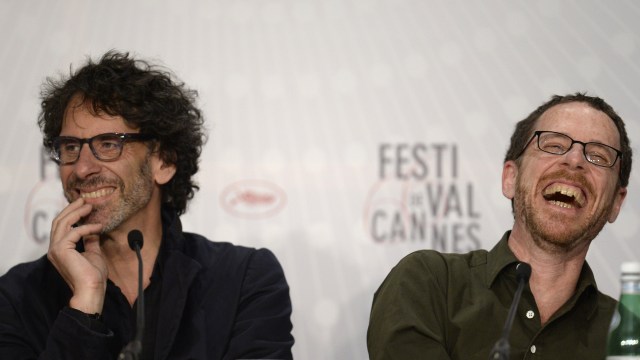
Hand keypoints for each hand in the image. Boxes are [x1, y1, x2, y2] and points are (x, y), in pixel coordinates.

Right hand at [47, 198, 106, 314]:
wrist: (91, 290)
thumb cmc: (93, 276)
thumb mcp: (93, 253)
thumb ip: (90, 241)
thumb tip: (93, 231)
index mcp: (60, 249)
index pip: (62, 226)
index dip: (72, 213)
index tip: (85, 205)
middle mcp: (54, 248)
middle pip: (59, 221)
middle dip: (72, 208)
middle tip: (84, 199)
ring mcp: (55, 249)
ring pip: (62, 223)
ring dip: (77, 212)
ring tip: (90, 206)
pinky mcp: (61, 250)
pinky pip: (74, 232)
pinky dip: (87, 227)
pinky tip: (98, 226)